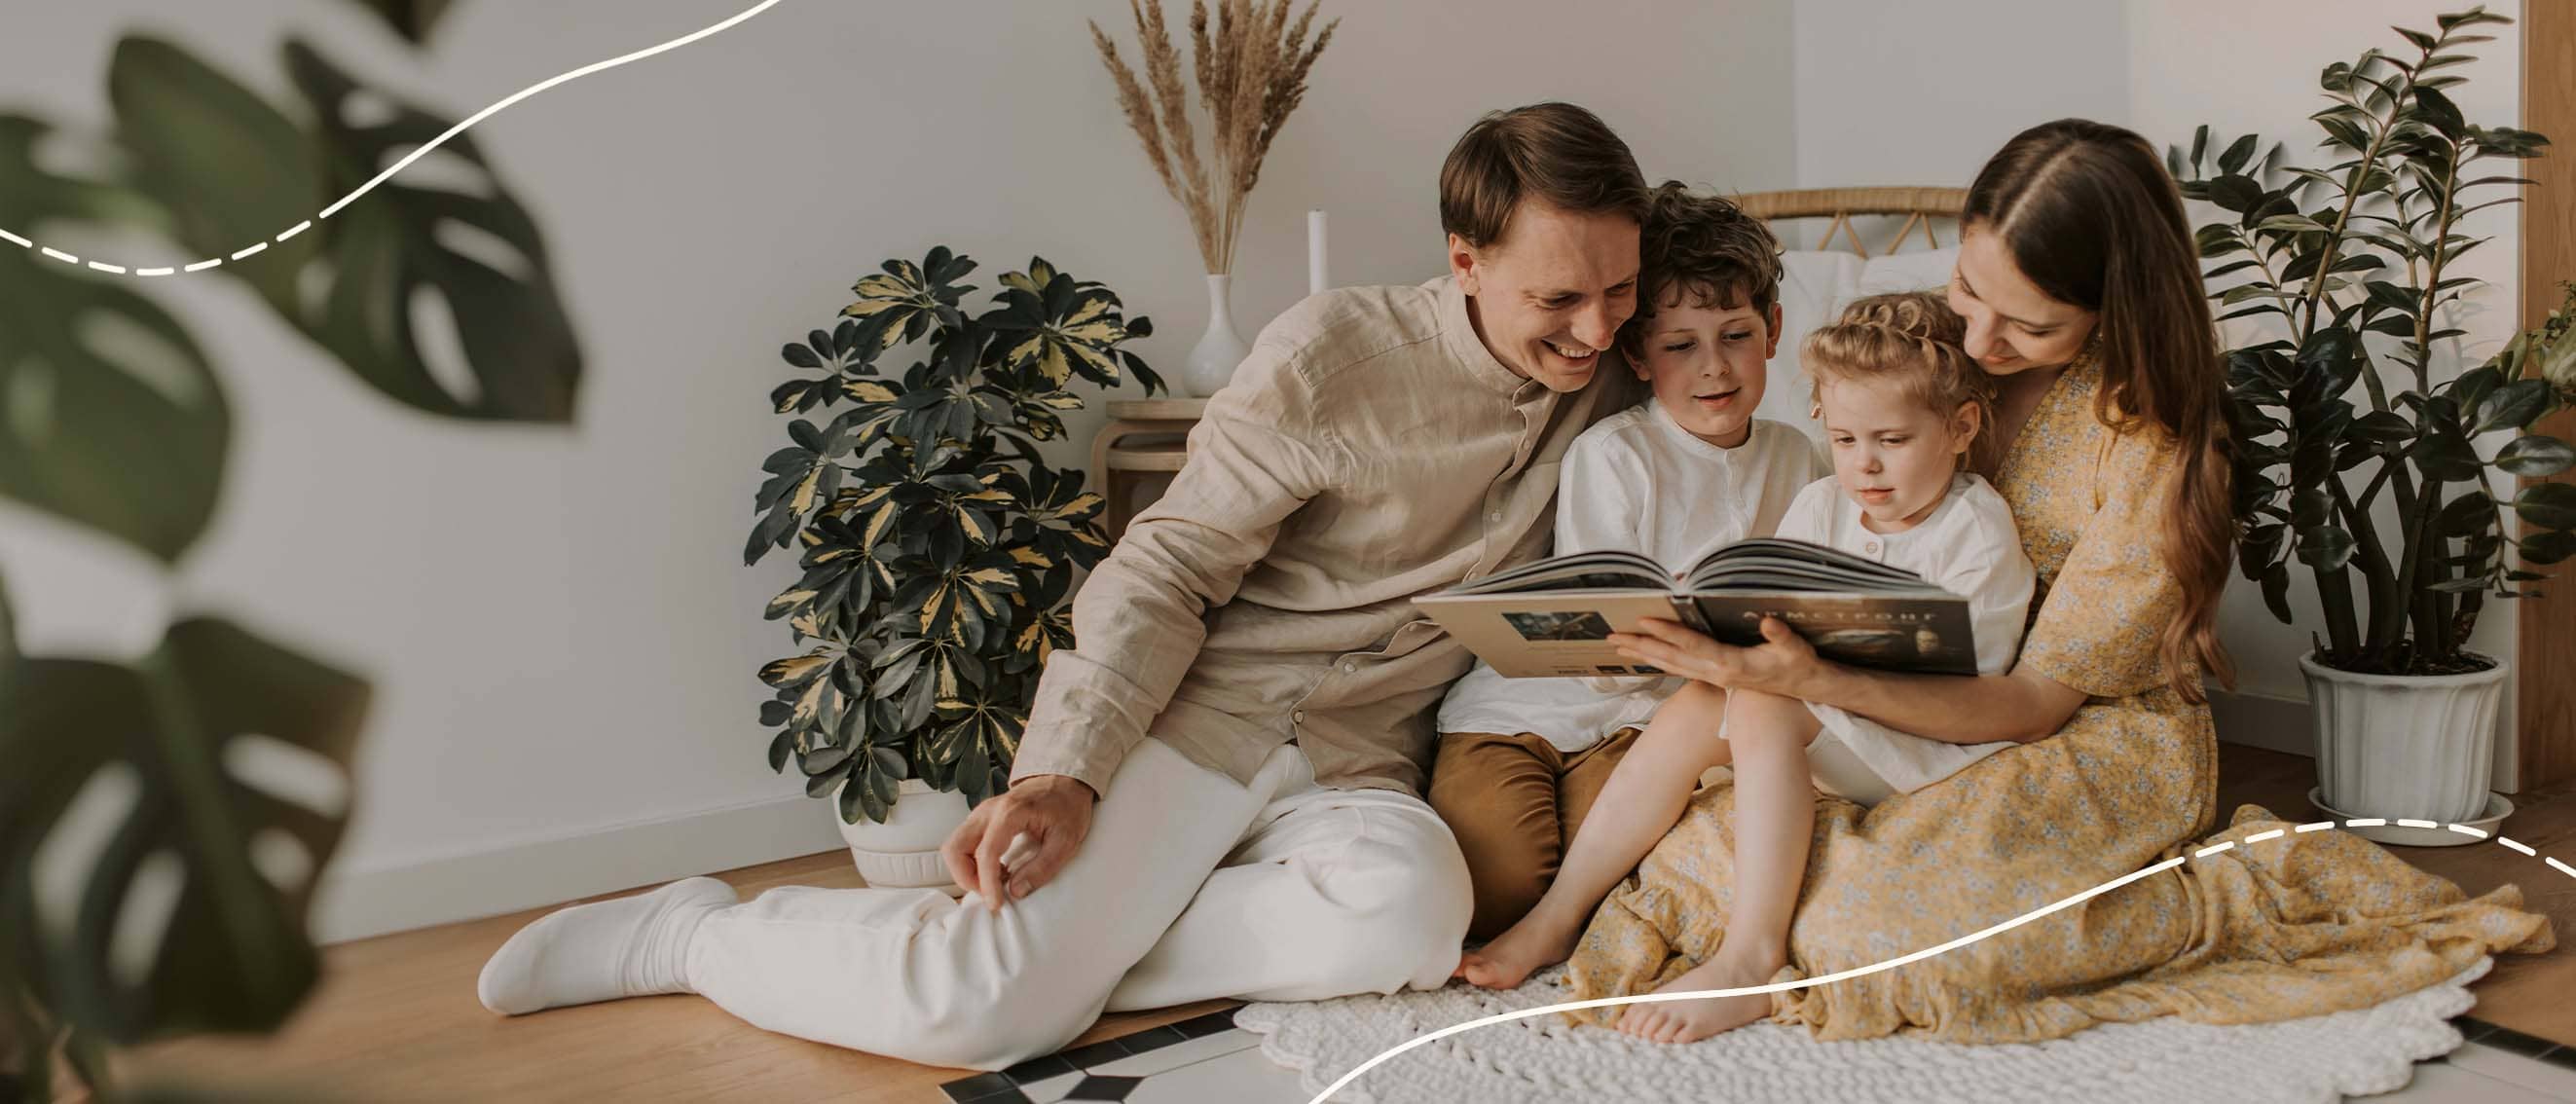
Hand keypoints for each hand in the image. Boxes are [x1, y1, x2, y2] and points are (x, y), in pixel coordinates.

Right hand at [940, 774, 1096, 910]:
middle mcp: (988, 811)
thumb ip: (1042, 868)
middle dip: (965, 877)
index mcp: (1010, 813)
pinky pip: (963, 843)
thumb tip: (1016, 891)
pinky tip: (996, 870)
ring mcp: (981, 813)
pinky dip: (971, 862)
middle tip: (989, 892)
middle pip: (954, 847)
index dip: (987, 883)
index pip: (986, 853)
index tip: (996, 903)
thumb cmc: (1067, 806)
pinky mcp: (981, 819)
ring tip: (994, 881)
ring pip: (954, 846)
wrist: (1064, 781)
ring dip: (966, 871)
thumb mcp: (1066, 841)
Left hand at [1608, 616, 1817, 695]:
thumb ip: (1781, 635)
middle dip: (1641, 645)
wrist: (1804, 688)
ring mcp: (1713, 677)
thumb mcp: (1795, 649)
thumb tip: (1768, 621)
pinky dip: (1659, 660)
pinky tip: (1645, 653)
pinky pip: (1679, 668)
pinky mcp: (1713, 677)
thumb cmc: (1798, 665)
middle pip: (1671, 657)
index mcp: (1731, 664)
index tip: (1645, 621)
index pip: (1692, 645)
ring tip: (1617, 645)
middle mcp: (1716, 673)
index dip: (1668, 632)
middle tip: (1612, 635)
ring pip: (1671, 665)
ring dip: (1644, 654)